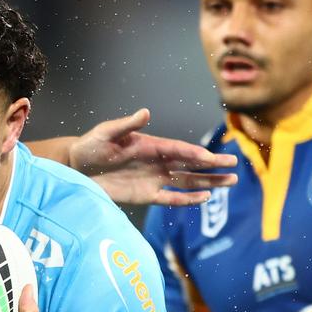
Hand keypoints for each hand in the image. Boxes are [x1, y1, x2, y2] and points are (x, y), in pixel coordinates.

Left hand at [69, 108, 237, 205]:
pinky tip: (204, 198)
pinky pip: (171, 198)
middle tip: (235, 166)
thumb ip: (127, 124)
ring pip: (187, 181)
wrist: (77, 168)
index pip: (179, 150)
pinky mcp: (146, 195)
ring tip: (230, 182)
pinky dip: (187, 199)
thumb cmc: (92, 145)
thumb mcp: (107, 132)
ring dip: (208, 182)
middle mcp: (157, 162)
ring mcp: (153, 179)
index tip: (212, 157)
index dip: (195, 154)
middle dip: (212, 166)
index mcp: (151, 145)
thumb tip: (145, 112)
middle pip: (190, 165)